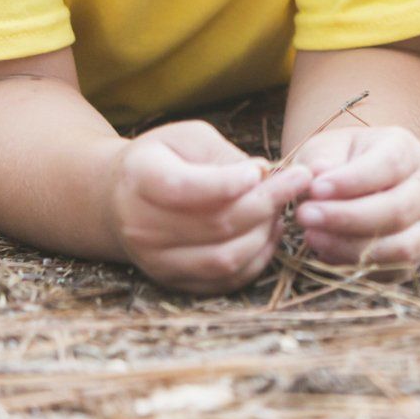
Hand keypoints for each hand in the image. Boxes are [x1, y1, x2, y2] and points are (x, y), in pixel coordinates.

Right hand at [106, 120, 310, 293]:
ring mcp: (155, 260)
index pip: (185, 187)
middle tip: (299, 180)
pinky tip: (269, 231)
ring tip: (281, 207)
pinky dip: (257, 258)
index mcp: (140, 179)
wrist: (120, 198)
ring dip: (265, 233)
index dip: (229, 182)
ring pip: (225, 258)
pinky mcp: (173, 281)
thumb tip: (263, 174)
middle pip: (216, 224)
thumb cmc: (165, 159)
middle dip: (268, 201)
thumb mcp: (187, 137)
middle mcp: (141, 226)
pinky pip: (225, 280)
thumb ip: (223, 154)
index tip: (263, 168)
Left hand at [290, 126, 419, 277]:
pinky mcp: (417, 254)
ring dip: (351, 246)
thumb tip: (314, 175)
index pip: (390, 165)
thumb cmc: (341, 160)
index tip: (315, 188)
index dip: (353, 180)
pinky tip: (325, 252)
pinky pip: (393, 270)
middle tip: (305, 216)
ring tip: (311, 236)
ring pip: (401, 246)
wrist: (356, 180)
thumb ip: (320, 159)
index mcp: (408, 151)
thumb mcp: (328, 148)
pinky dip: (357, 265)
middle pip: (398, 209)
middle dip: (346, 217)